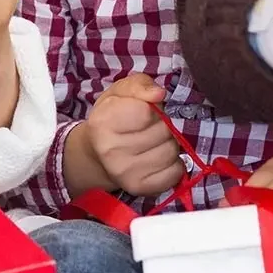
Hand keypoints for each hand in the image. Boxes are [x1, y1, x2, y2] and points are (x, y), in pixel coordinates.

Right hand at [70, 74, 184, 197]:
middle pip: (163, 131)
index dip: (153, 107)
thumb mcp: (120, 91)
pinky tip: (159, 157)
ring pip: (172, 151)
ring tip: (155, 141)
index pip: (146, 112)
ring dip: (169, 143)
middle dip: (163, 124)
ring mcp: (125, 173)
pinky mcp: (139, 188)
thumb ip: (140, 85)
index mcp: (104, 121)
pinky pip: (175, 172)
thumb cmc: (112, 116)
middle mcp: (111, 150)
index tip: (146, 110)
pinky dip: (174, 163)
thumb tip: (159, 94)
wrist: (97, 153)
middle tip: (152, 126)